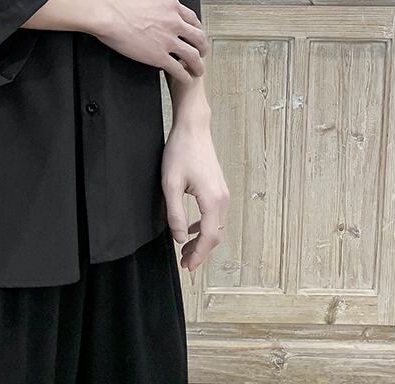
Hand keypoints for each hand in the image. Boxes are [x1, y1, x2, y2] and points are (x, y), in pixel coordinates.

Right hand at [92, 0, 207, 82]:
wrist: (107, 13)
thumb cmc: (116, 1)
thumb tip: (148, 0)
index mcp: (171, 5)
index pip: (192, 19)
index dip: (196, 29)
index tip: (195, 34)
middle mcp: (174, 22)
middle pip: (198, 38)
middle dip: (202, 47)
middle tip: (202, 53)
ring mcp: (168, 40)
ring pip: (193, 56)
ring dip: (198, 65)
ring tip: (198, 70)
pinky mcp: (158, 56)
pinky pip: (178, 69)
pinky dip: (185, 76)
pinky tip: (186, 79)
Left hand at [161, 115, 228, 272]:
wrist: (193, 127)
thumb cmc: (181, 151)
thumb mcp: (171, 184)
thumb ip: (176, 213)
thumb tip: (178, 238)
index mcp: (212, 201)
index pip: (208, 237)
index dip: (198, 255)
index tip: (188, 268)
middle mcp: (223, 199)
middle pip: (215, 235)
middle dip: (200, 251)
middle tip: (185, 263)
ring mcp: (223, 192)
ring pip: (216, 226)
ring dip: (202, 240)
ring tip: (185, 249)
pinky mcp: (218, 187)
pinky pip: (214, 215)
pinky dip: (204, 226)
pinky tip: (190, 228)